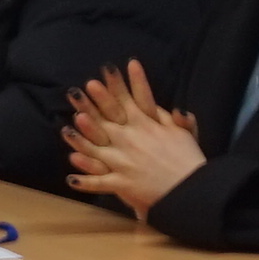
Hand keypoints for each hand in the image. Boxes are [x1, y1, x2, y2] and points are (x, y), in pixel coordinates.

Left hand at [58, 62, 202, 218]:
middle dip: (91, 105)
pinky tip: (71, 178)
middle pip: (107, 120)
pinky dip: (86, 181)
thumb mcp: (187, 135)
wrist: (192, 191)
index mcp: (146, 126)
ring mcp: (124, 163)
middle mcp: (132, 141)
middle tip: (76, 90)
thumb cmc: (189, 161)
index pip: (129, 100)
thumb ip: (178, 119)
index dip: (117, 84)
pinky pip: (100, 182)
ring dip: (81, 139)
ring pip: (97, 149)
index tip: (108, 68)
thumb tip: (175, 108)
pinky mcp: (123, 184)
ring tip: (66, 129)